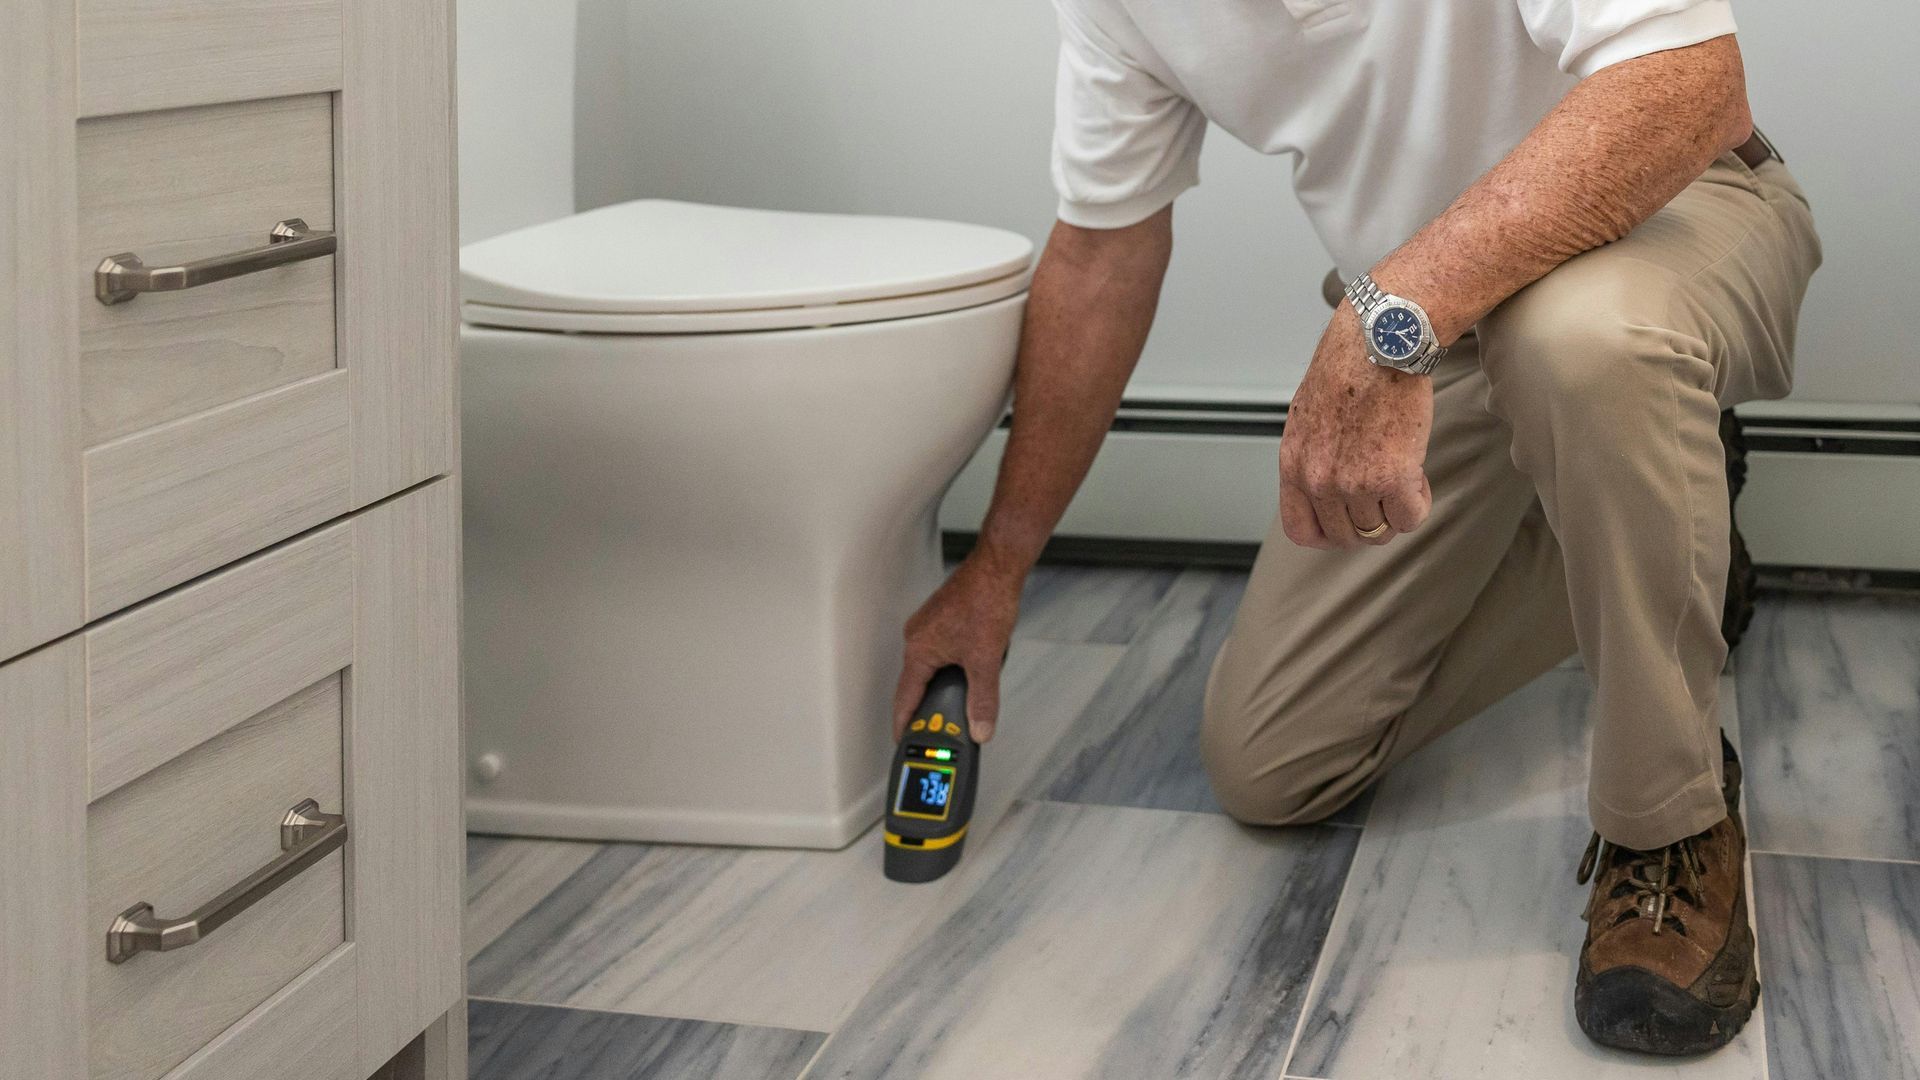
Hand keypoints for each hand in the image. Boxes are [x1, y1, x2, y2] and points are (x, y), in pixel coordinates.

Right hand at [892, 555, 1021, 741]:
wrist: (997, 568)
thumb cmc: (985, 601)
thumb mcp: (986, 660)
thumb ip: (983, 699)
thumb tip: (980, 728)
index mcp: (919, 649)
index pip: (905, 697)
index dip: (904, 722)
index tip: (902, 740)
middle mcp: (917, 637)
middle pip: (916, 683)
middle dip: (927, 706)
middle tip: (938, 728)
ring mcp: (928, 626)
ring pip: (928, 667)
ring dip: (940, 685)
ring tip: (956, 704)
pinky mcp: (941, 619)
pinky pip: (938, 652)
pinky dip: (948, 668)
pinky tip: (967, 672)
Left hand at [1279, 307, 1434, 548]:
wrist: (1377, 344)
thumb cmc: (1349, 371)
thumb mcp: (1309, 418)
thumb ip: (1313, 458)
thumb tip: (1328, 488)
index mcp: (1293, 466)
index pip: (1301, 530)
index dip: (1328, 534)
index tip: (1348, 521)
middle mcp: (1318, 480)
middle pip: (1346, 536)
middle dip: (1369, 522)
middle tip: (1386, 494)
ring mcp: (1353, 483)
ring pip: (1380, 530)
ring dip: (1396, 510)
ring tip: (1404, 475)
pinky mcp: (1392, 477)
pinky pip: (1410, 518)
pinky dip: (1418, 504)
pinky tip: (1418, 476)